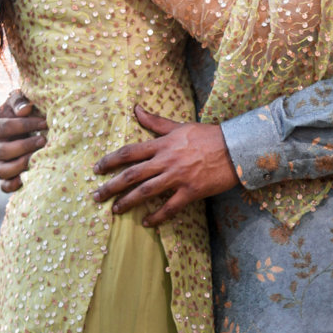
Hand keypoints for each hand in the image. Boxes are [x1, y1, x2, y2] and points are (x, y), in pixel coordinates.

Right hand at [0, 89, 46, 193]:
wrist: (22, 128)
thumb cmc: (21, 112)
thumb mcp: (17, 101)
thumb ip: (19, 101)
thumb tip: (26, 109)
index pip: (5, 127)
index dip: (26, 125)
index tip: (45, 122)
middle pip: (3, 151)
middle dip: (26, 146)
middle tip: (44, 140)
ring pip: (1, 171)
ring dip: (21, 165)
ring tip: (39, 158)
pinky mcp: (3, 177)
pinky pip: (4, 186)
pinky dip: (13, 186)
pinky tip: (27, 179)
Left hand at [92, 104, 237, 225]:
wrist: (235, 148)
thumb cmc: (208, 136)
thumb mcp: (180, 126)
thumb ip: (156, 122)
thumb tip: (136, 109)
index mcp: (162, 144)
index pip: (129, 152)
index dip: (110, 161)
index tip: (97, 169)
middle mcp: (166, 161)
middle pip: (132, 174)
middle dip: (111, 186)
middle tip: (96, 196)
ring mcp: (178, 177)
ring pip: (146, 191)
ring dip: (128, 202)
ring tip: (115, 210)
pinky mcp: (191, 191)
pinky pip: (170, 207)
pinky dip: (157, 216)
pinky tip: (146, 222)